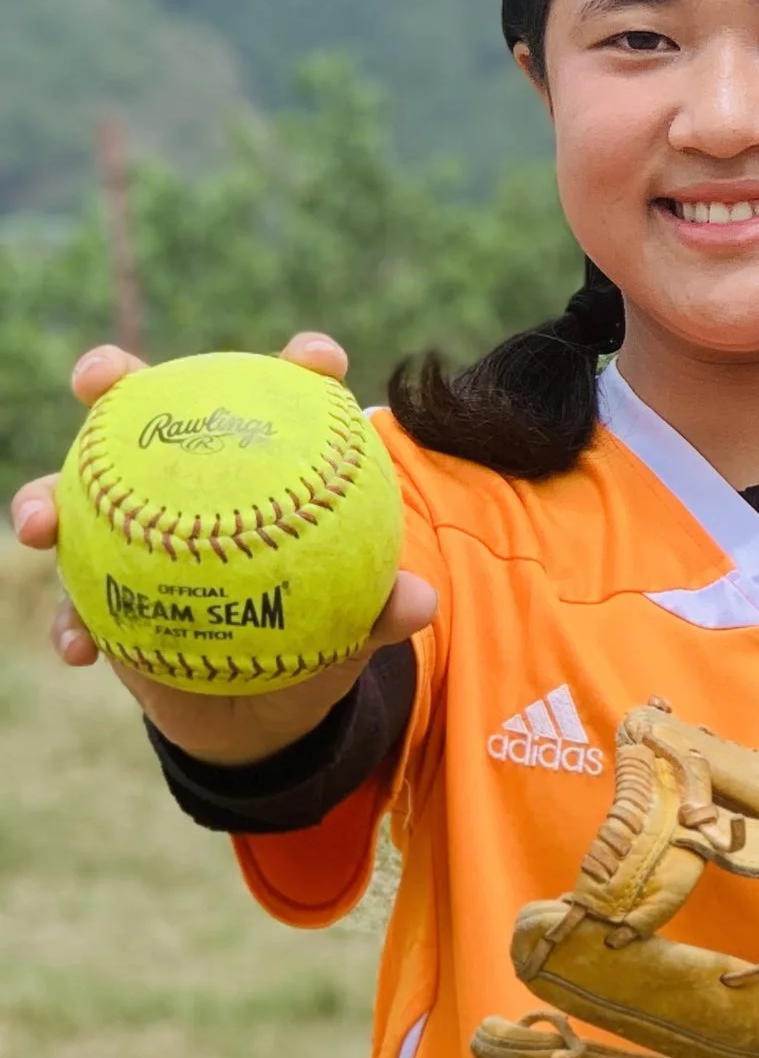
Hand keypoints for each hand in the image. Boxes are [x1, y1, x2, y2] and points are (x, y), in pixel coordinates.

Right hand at [10, 331, 438, 765]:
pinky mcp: (97, 588)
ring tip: (40, 524)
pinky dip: (70, 621)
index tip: (319, 359)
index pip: (282, 395)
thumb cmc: (316, 631)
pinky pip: (73, 601)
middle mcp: (186, 476)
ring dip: (43, 499)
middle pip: (139, 408)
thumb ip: (381, 609)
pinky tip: (78, 647)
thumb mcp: (354, 623)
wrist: (266, 698)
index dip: (302, 365)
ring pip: (71, 493)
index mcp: (258, 464)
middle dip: (110, 376)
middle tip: (101, 377)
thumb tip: (419, 602)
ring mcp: (129, 527)